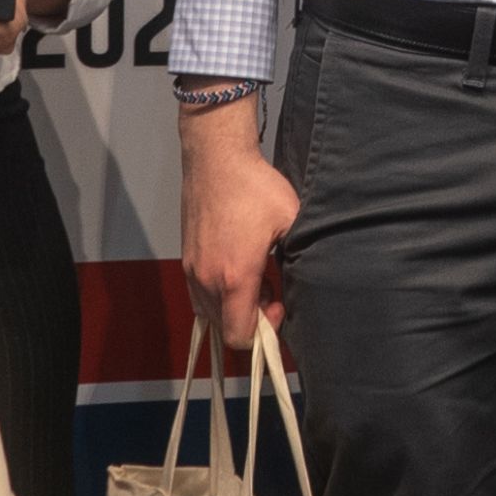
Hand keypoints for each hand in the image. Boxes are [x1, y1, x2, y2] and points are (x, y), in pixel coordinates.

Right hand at [179, 96, 294, 349]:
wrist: (217, 159)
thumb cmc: (255, 187)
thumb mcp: (290, 220)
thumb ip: (299, 256)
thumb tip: (308, 278)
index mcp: (235, 276)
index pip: (239, 336)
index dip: (263, 332)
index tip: (277, 303)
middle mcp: (208, 279)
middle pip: (225, 328)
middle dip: (250, 319)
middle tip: (269, 289)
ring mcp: (193, 270)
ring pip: (210, 313)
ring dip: (233, 307)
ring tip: (253, 278)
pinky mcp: (186, 259)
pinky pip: (199, 296)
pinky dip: (217, 295)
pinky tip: (235, 269)